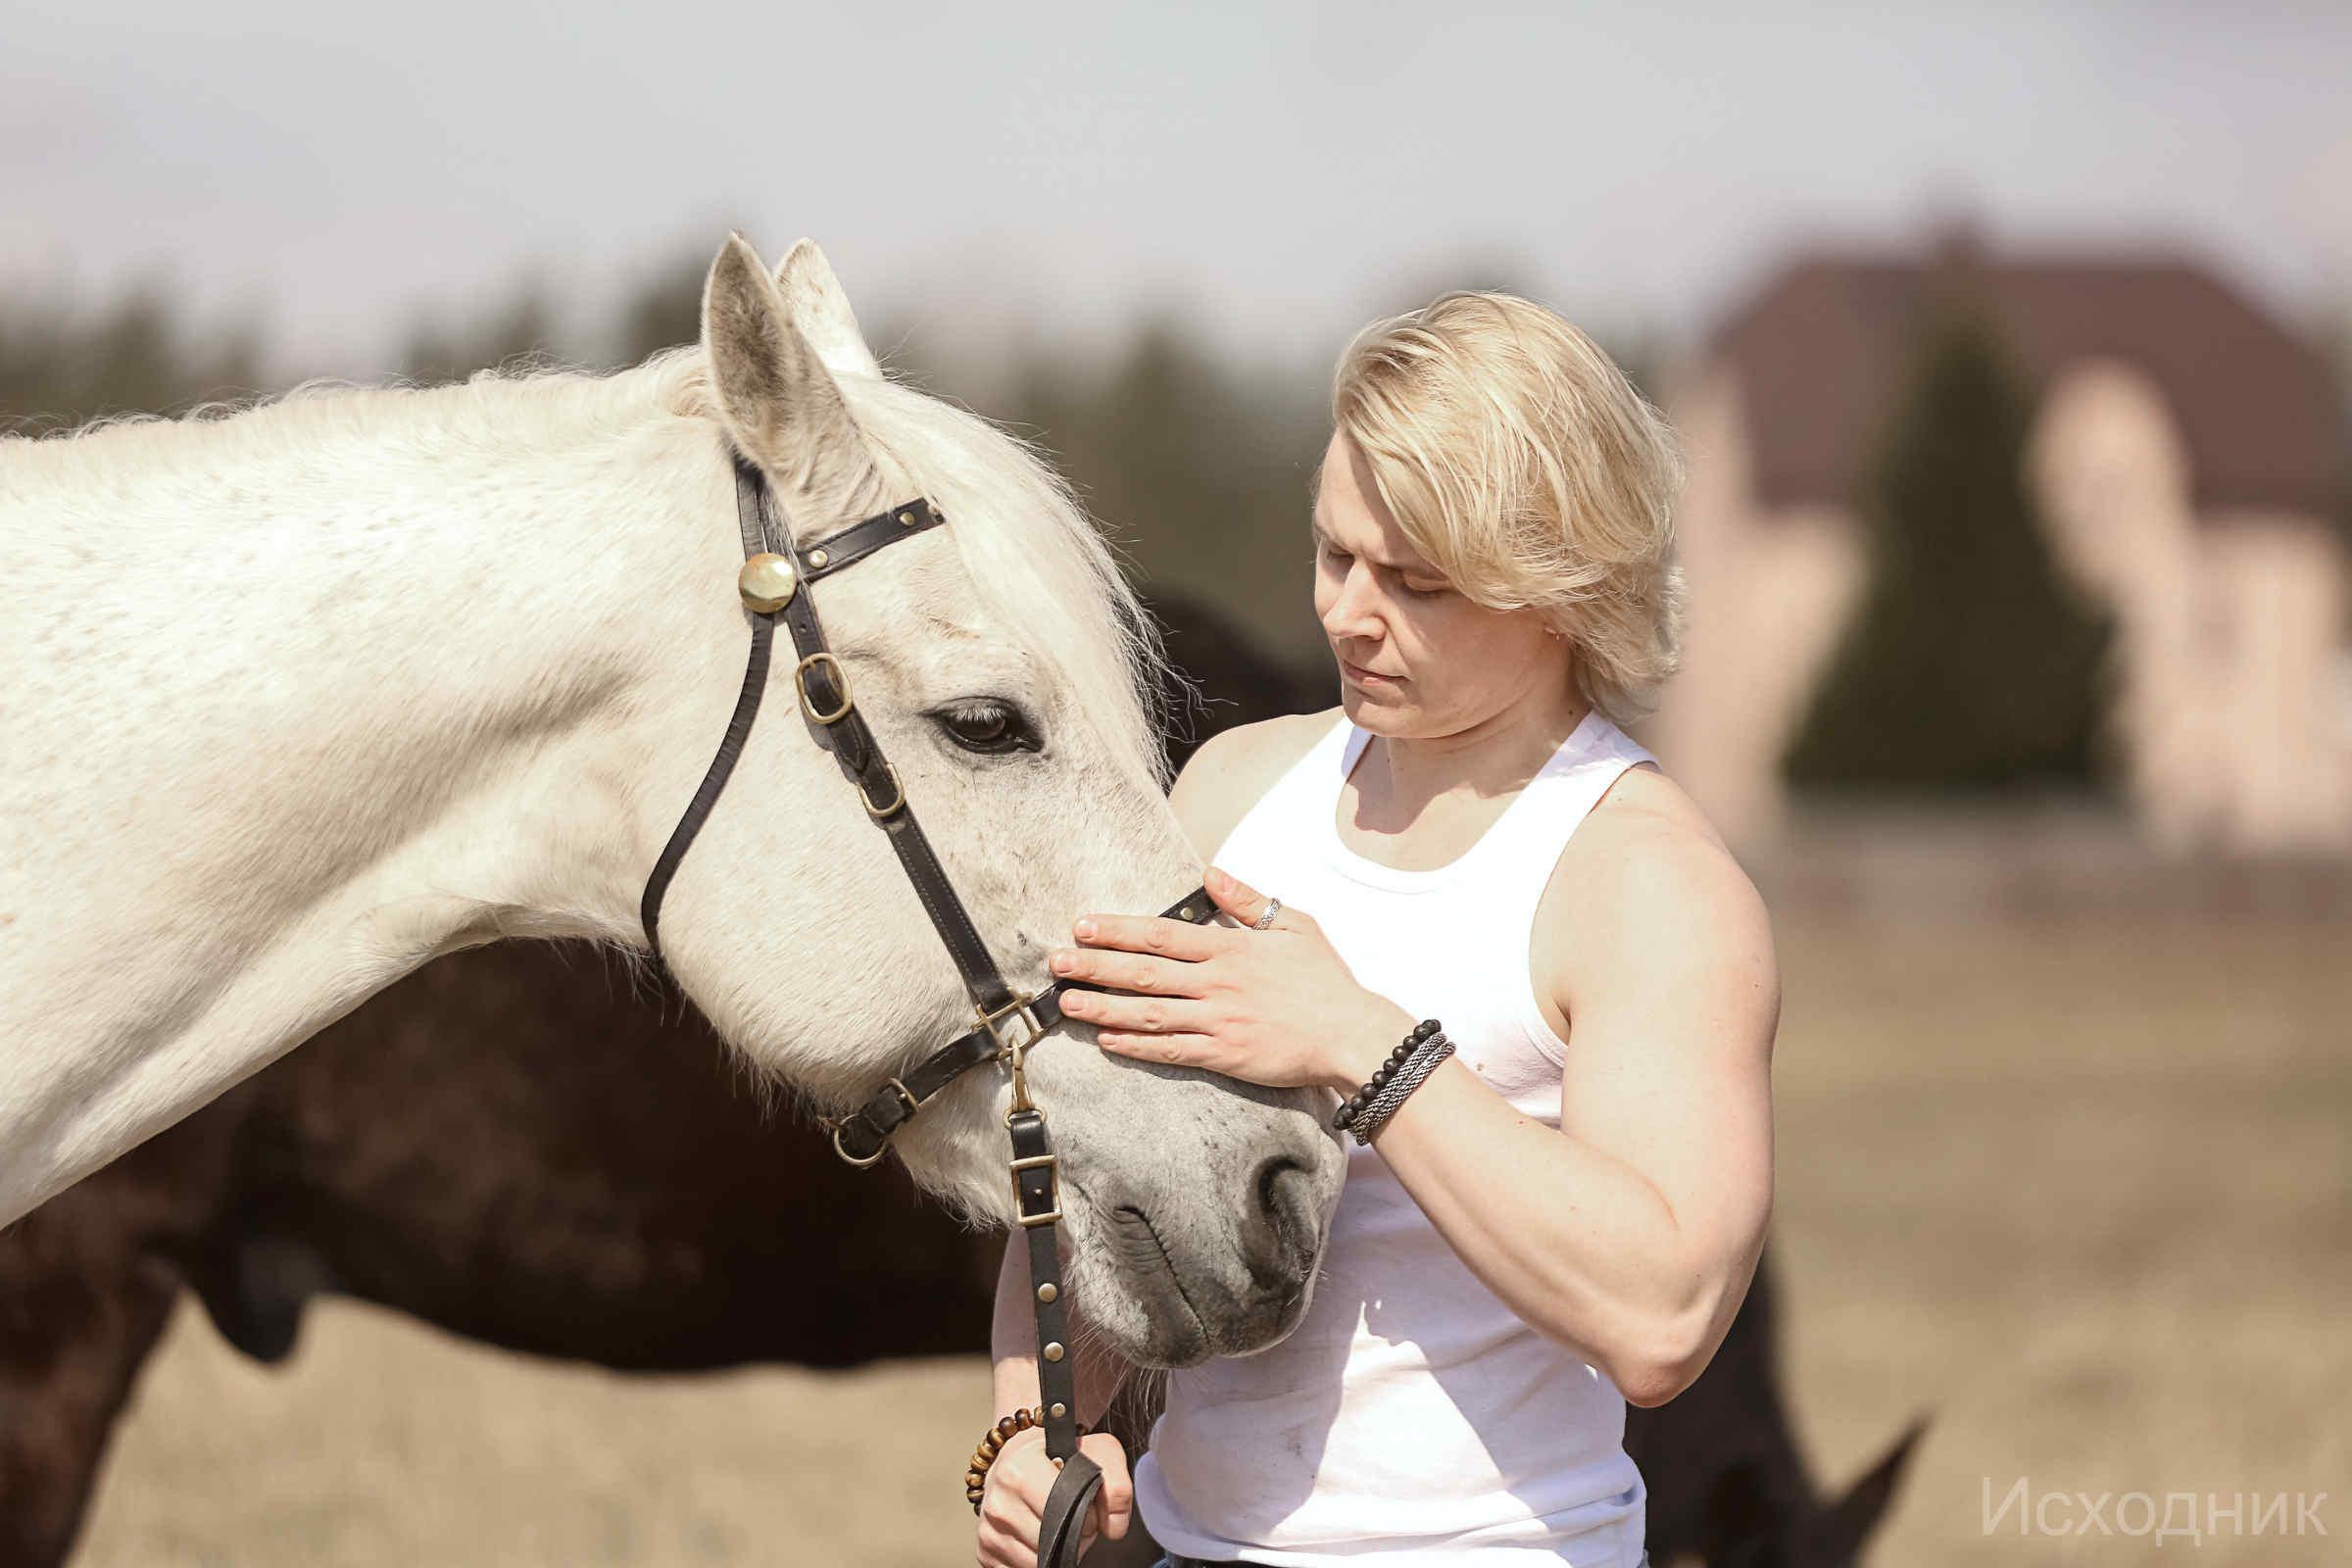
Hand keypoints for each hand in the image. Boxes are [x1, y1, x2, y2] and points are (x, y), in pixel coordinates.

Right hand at [974, 1426, 1131, 1567]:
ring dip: (1057, 1551)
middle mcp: (998, 1502)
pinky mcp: (985, 1551)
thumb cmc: (1060, 1455)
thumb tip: (1114, 1528)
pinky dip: (1038, 1561)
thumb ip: (1117, 1484)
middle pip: (1051, 1543)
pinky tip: (1040, 1536)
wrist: (1018, 1457)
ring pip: (1037, 1563)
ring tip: (1057, 1524)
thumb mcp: (1098, 1451)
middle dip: (1074, 1537)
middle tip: (1075, 1516)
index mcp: (1019, 1471)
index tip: (1088, 1505)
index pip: (1064, 1514)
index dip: (1087, 1518)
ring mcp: (988, 1529)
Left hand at [1050, 865, 1414, 1092]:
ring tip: (1067, 1003)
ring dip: (1103, 1007)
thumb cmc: (1327, 980)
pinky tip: (1107, 1041)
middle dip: (1095, 966)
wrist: (1353, 1034)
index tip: (1083, 926)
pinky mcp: (1224, 1056)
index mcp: (1230, 949)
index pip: (1161, 935)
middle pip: (1144, 973)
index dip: (1118, 930)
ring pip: (1148, 1014)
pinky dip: (1136, 1046)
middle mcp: (1217, 984)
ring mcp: (1218, 1022)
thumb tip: (1210, 873)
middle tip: (1055, 963)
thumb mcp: (1295, 926)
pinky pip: (1171, 1051)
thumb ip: (1249, 901)